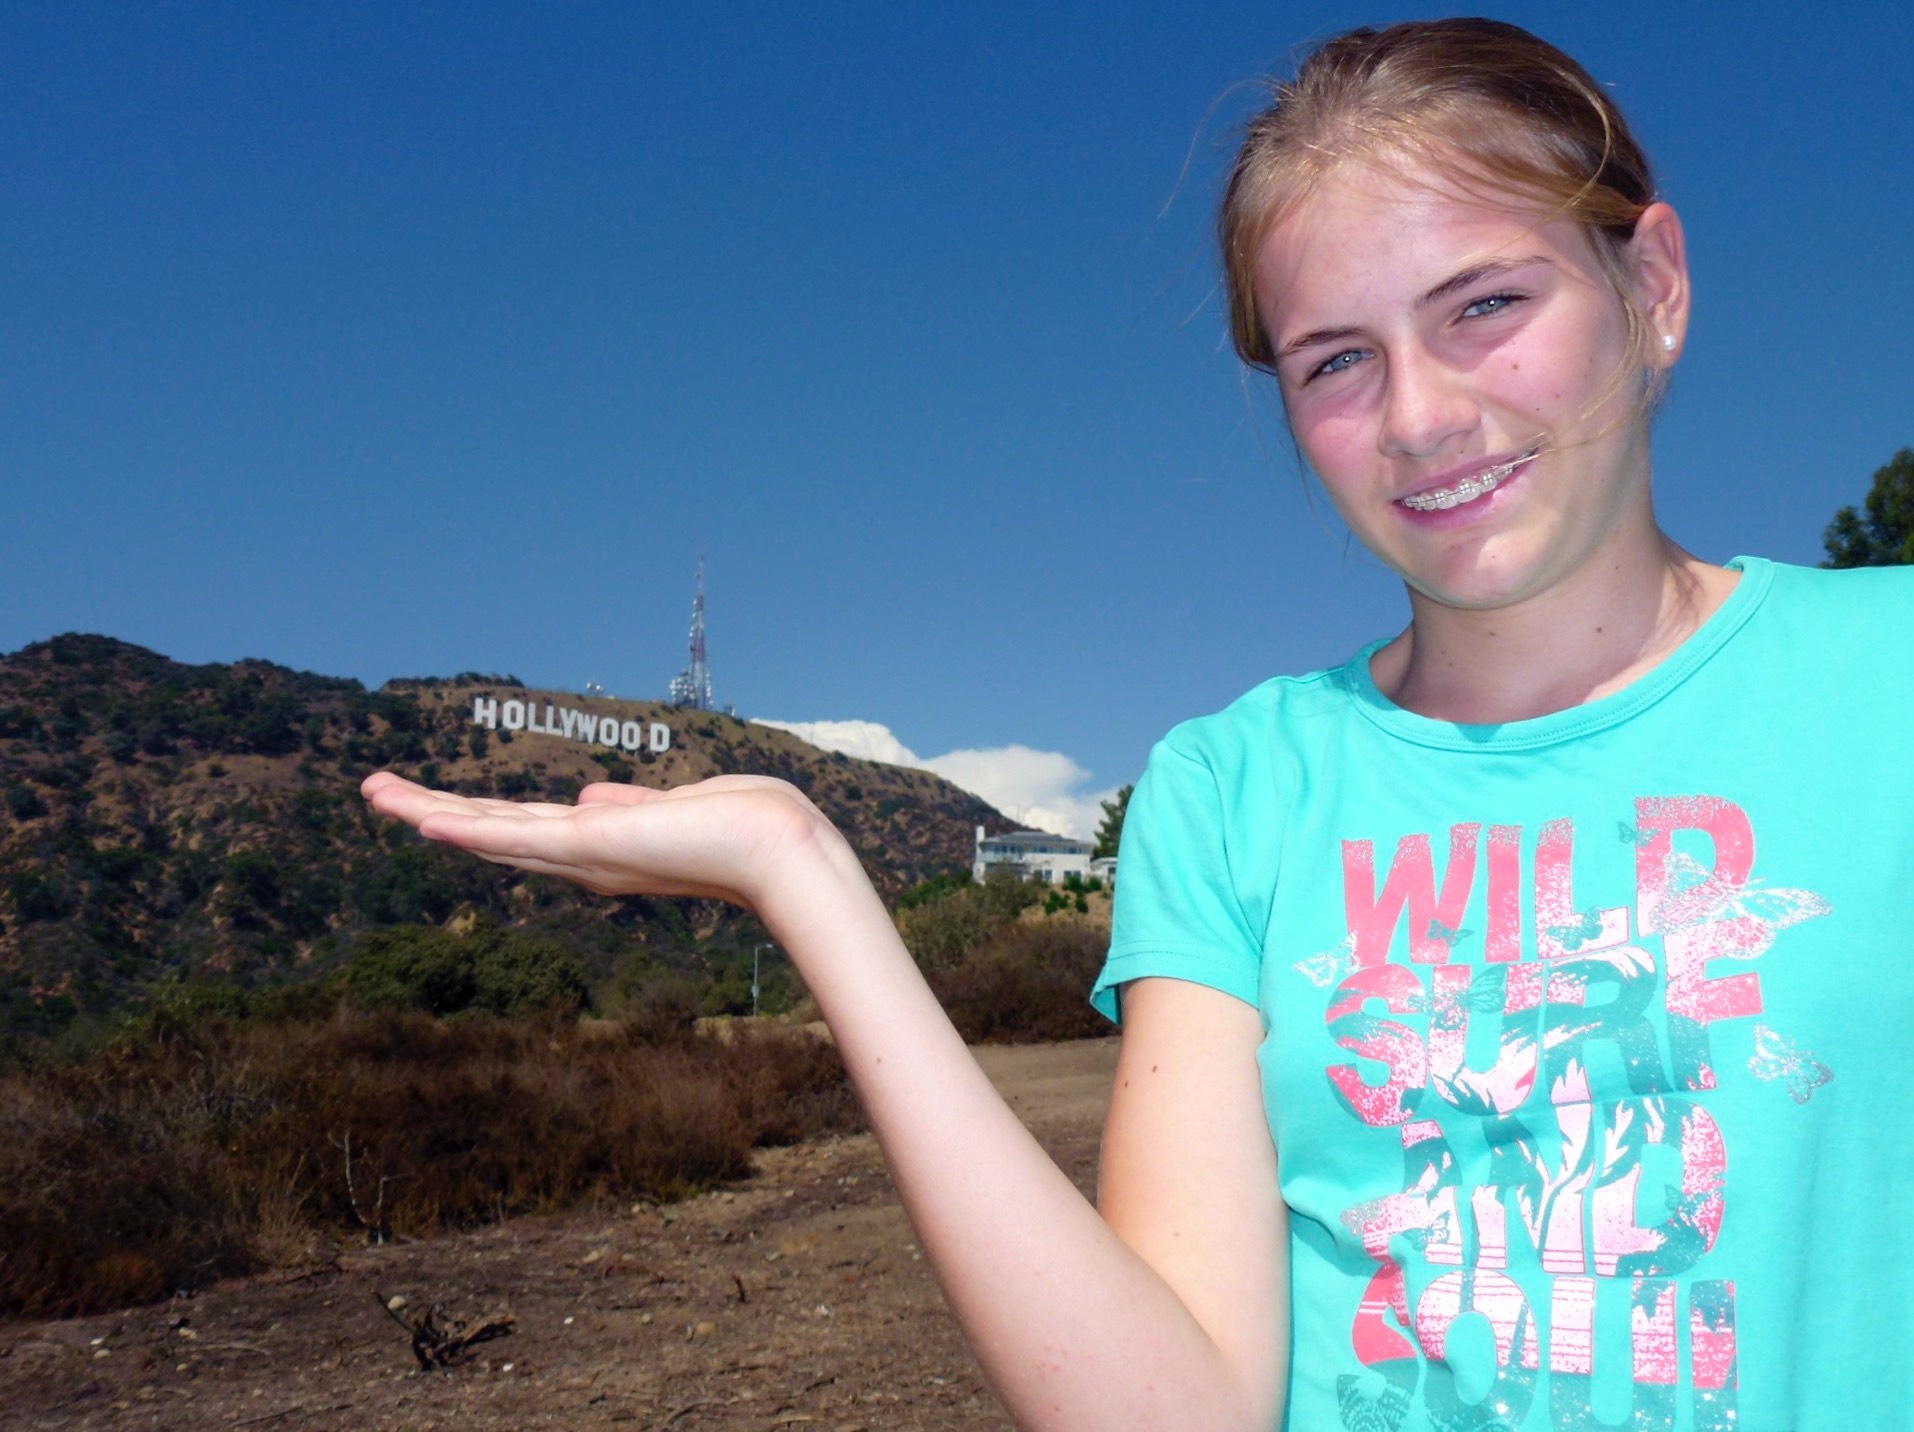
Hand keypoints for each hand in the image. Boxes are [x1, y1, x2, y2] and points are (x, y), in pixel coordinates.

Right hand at [360, 771, 838, 909]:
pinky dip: (468, 830)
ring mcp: (584, 856)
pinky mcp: (592, 846)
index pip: (525, 831)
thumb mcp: (673, 809)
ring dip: (428, 813)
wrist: (781, 850)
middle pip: (491, 835)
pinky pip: (518, 838)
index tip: (431, 806)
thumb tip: (591, 798)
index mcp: (603, 848)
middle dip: (432, 813)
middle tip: (375, 791)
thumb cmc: (746, 827)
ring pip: (489, 835)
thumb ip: (629, 807)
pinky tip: (423, 819)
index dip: (474, 818)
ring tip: (373, 790)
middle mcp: (584, 860)